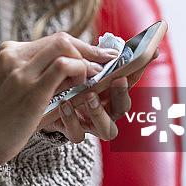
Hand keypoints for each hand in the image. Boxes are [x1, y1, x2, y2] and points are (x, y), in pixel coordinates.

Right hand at [0, 32, 117, 164]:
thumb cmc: (2, 116)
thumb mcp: (15, 86)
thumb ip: (40, 73)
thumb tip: (77, 66)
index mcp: (8, 52)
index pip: (51, 40)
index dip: (79, 45)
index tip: (97, 53)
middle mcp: (13, 56)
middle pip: (61, 39)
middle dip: (88, 49)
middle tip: (106, 60)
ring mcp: (21, 71)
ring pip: (65, 47)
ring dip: (86, 60)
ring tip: (94, 76)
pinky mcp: (31, 89)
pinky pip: (64, 66)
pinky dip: (80, 70)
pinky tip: (85, 84)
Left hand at [41, 48, 158, 142]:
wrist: (39, 99)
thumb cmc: (64, 79)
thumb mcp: (77, 66)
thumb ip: (94, 59)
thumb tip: (113, 50)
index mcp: (110, 91)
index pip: (129, 80)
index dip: (139, 69)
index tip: (147, 55)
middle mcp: (106, 110)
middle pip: (123, 108)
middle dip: (122, 94)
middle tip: (117, 80)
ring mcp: (91, 123)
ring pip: (107, 129)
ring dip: (99, 111)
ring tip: (88, 95)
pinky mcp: (74, 132)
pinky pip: (78, 134)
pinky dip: (72, 120)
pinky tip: (64, 105)